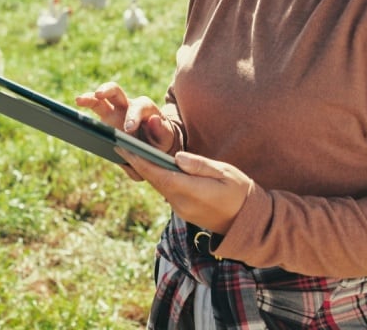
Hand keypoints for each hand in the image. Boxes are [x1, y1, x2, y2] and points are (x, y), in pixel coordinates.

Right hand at [76, 82, 177, 180]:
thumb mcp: (167, 139)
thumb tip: (154, 120)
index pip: (139, 106)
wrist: (154, 145)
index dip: (134, 116)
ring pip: (101, 98)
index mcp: (146, 109)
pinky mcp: (105, 118)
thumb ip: (163, 132)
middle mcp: (128, 105)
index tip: (128, 129)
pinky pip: (94, 109)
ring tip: (79, 99)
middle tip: (99, 94)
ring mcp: (114, 111)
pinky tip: (73, 111)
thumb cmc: (161, 141)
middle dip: (107, 90)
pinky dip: (85, 106)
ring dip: (90, 96)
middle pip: (117, 91)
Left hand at [118, 148, 252, 235]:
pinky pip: (165, 191)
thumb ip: (200, 165)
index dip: (140, 161)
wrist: (248, 221)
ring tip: (130, 152)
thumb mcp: (225, 173)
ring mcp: (181, 210)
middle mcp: (182, 203)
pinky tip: (150, 166)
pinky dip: (156, 178)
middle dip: (136, 163)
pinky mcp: (183, 211)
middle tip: (118, 145)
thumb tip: (177, 157)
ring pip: (158, 186)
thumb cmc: (240, 191)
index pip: (159, 174)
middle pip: (154, 180)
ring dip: (145, 170)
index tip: (124, 148)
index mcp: (192, 191)